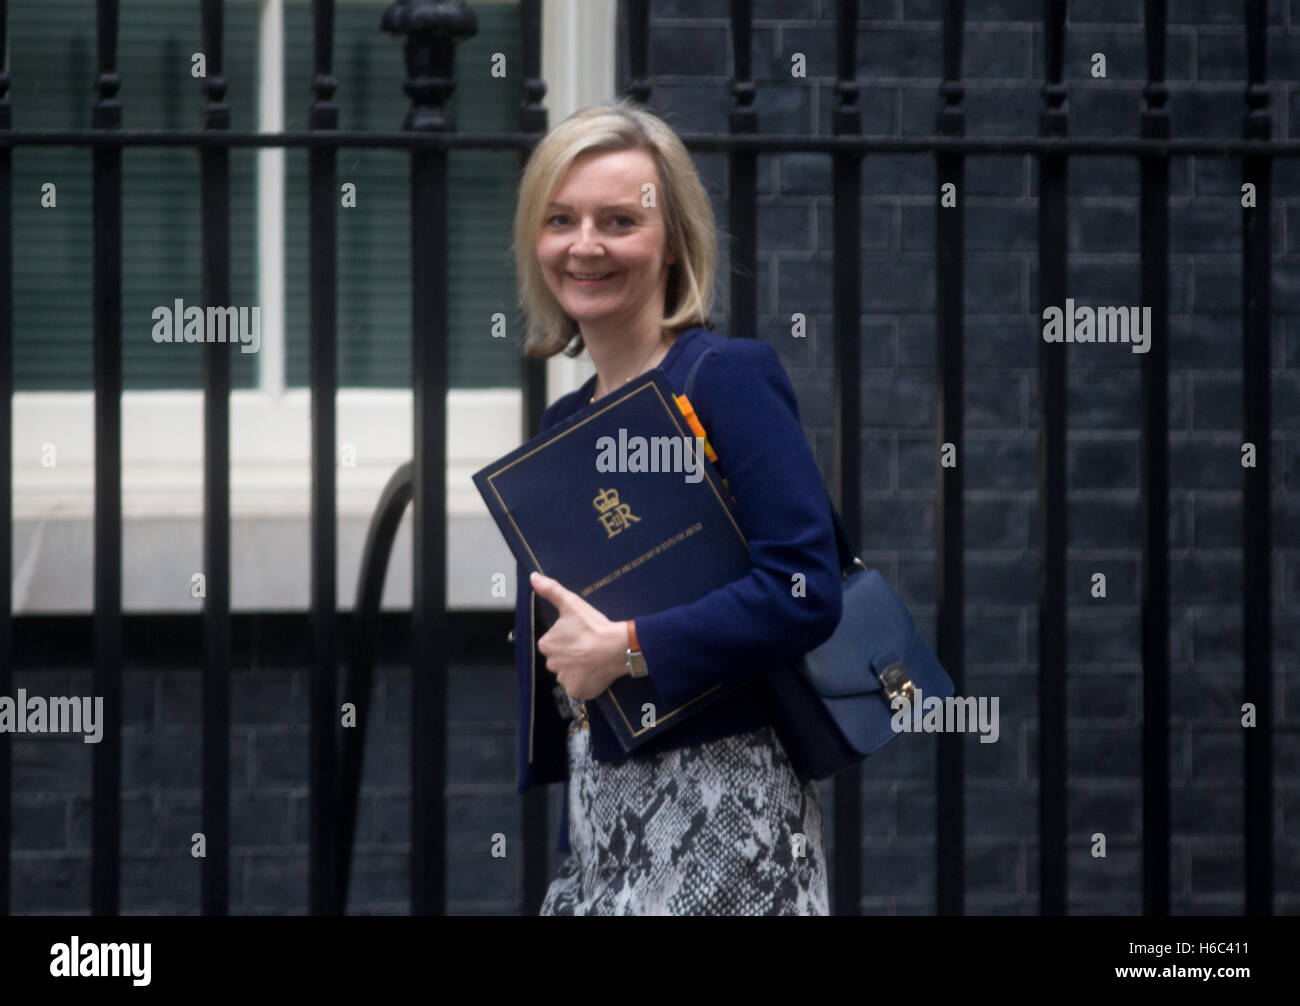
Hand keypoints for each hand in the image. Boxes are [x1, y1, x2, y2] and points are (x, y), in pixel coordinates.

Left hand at [530, 571, 629, 701]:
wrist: (617, 648)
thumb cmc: (594, 627)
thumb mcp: (571, 603)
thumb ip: (551, 590)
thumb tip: (533, 577)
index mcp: (546, 644)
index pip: (552, 642)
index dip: (567, 638)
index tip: (580, 635)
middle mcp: (551, 664)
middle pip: (560, 659)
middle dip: (571, 654)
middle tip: (587, 646)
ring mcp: (564, 680)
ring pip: (568, 673)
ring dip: (578, 668)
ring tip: (593, 658)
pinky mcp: (577, 691)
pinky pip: (578, 687)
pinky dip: (585, 681)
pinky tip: (595, 670)